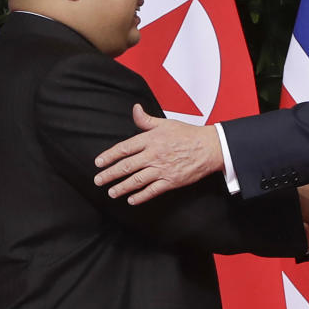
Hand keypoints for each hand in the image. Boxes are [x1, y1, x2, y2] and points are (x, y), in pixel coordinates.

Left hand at [94, 104, 223, 203]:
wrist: (209, 147)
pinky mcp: (171, 181)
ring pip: (137, 180)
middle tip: (98, 180)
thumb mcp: (165, 123)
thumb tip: (135, 109)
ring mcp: (162, 169)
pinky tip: (131, 200)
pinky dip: (141, 196)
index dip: (109, 156)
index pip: (124, 148)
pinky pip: (152, 191)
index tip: (98, 162)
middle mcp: (154, 155)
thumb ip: (146, 120)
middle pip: (127, 166)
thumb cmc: (188, 134)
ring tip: (111, 192)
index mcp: (151, 139)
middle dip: (110, 174)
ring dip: (122, 187)